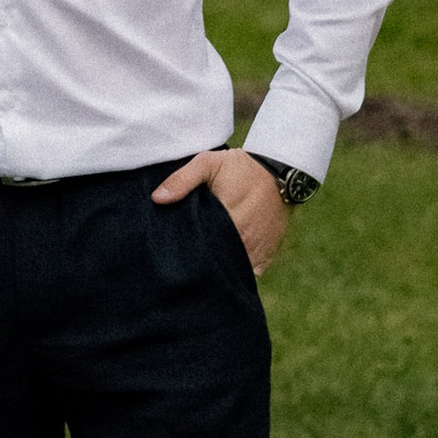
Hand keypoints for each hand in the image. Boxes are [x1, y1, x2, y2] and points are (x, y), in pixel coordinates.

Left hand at [152, 144, 292, 274]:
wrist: (280, 170)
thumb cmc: (241, 167)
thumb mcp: (208, 163)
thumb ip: (182, 180)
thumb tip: (157, 199)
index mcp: (226, 220)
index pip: (201, 248)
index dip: (188, 252)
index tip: (175, 252)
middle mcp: (243, 241)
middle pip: (216, 263)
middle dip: (201, 264)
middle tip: (185, 261)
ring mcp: (257, 251)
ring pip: (233, 270)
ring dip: (220, 268)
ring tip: (203, 267)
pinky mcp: (267, 255)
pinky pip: (250, 274)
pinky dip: (238, 272)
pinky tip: (225, 269)